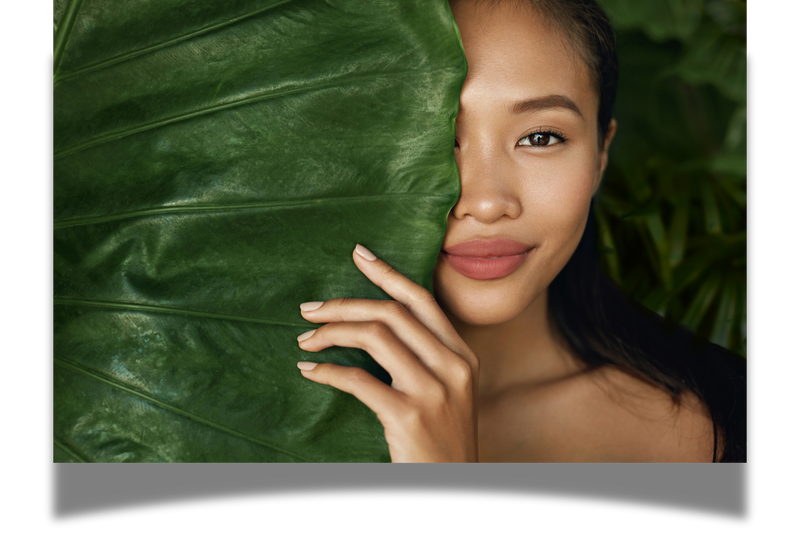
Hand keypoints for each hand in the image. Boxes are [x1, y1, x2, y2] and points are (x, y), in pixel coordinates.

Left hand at [296, 244, 479, 462]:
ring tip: (306, 339)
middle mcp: (453, 367)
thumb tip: (377, 324)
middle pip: (391, 313)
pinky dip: (327, 371)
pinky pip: (358, 380)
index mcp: (463, 356)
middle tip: (309, 309)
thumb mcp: (449, 392)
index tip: (359, 255)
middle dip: (343, 305)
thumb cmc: (442, 442)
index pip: (422, 300)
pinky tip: (310, 371)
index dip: (388, 273)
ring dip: (331, 333)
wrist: (453, 485)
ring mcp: (433, 391)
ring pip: (374, 337)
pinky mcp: (408, 417)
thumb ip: (426, 357)